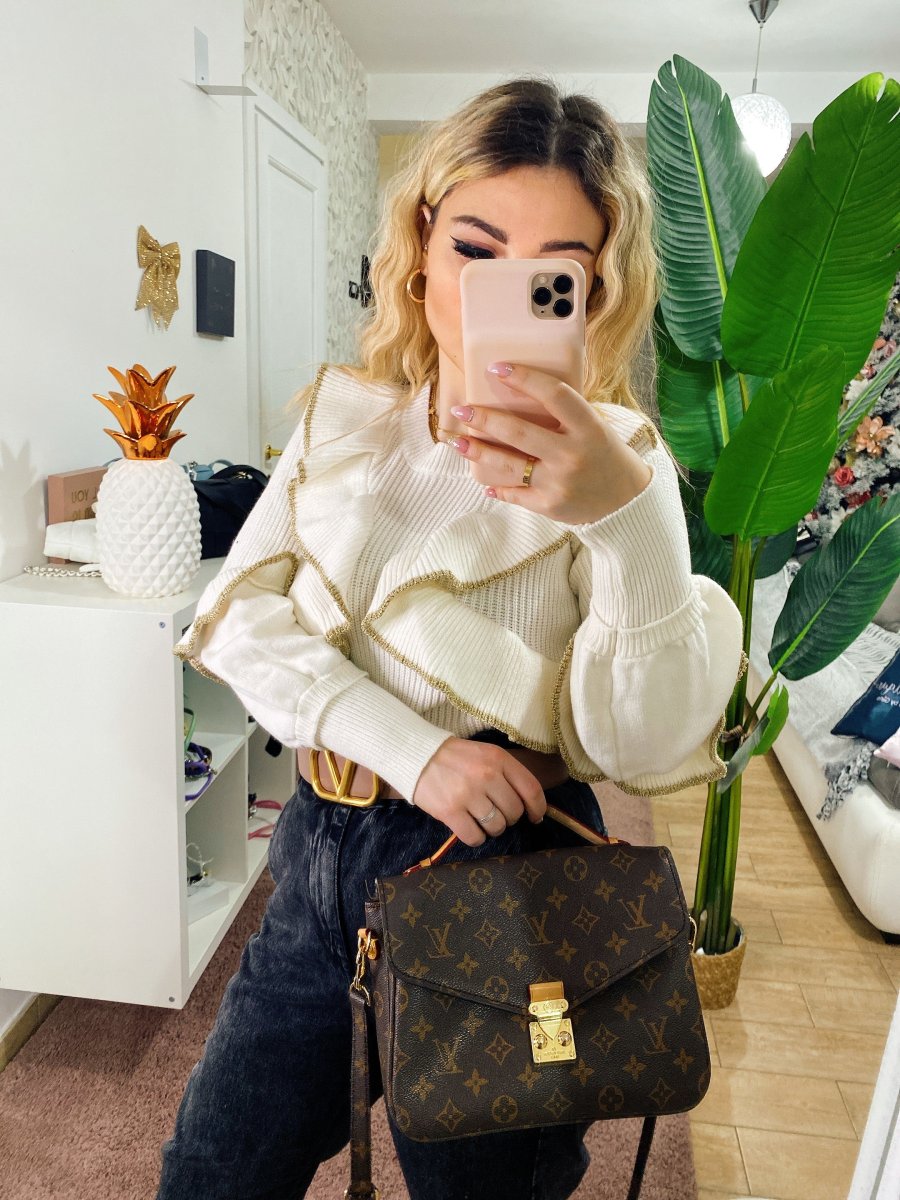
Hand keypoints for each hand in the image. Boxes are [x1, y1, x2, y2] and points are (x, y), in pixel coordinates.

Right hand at [412, 737, 547, 846]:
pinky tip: (469, 827)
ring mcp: (468, 794)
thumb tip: (529, 806)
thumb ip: (507, 774)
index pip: (531, 789)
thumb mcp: (485, 754)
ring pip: (497, 826)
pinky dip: (475, 837)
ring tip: (480, 819)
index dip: (538, 808)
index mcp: (498, 759)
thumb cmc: (454, 757)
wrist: (416, 755)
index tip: (535, 817)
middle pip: (514, 812)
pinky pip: (475, 837)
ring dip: (492, 828)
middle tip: (496, 812)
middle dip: (509, 818)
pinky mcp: (450, 811)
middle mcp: (486, 775)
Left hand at [445, 363, 651, 524]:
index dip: (524, 378)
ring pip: (508, 464)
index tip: (496, 368)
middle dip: (484, 418)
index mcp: (588, 427)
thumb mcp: (595, 427)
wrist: (626, 501)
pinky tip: (482, 481)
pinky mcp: (549, 505)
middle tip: (461, 409)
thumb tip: (519, 392)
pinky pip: (514, 493)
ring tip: (456, 441)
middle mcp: (572, 454)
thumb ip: (565, 414)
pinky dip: (497, 487)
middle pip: (519, 431)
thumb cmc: (604, 455)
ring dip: (477, 451)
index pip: (554, 394)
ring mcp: (559, 481)